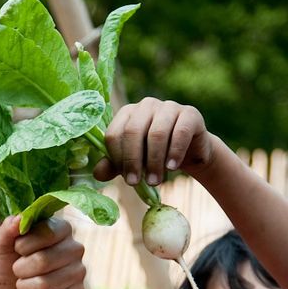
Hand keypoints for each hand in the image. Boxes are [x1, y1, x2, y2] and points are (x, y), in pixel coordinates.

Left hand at [0, 215, 85, 288]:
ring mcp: (79, 273)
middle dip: (20, 269)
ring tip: (23, 285)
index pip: (47, 232)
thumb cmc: (8, 264)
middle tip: (18, 270)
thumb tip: (18, 218)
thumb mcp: (0, 245)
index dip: (24, 244)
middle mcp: (75, 248)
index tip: (17, 249)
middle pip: (44, 260)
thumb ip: (6, 230)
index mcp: (61, 229)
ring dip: (24, 288)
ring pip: (45, 284)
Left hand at [93, 98, 219, 187]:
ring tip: (154, 181)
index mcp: (127, 113)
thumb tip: (97, 174)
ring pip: (156, 133)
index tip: (126, 178)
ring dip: (154, 161)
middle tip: (136, 183)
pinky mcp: (189, 114)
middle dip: (133, 160)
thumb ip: (114, 165)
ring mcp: (168, 106)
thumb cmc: (156, 155)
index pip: (114, 134)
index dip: (117, 158)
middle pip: (133, 131)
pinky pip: (179, 133)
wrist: (190, 152)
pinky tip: (171, 168)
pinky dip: (174, 152)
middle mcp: (146, 105)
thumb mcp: (133, 161)